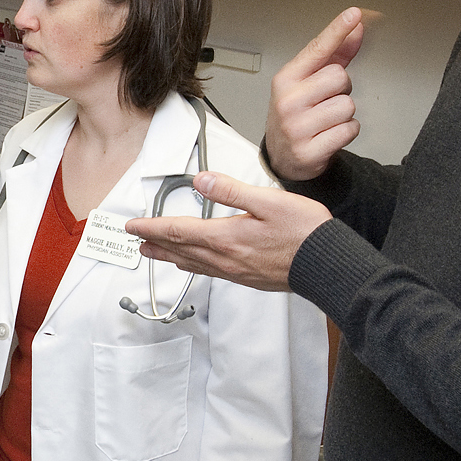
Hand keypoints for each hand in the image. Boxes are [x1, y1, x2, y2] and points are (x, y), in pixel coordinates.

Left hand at [126, 172, 332, 293]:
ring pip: (193, 264)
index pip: (178, 231)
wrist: (328, 266)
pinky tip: (194, 264)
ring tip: (155, 254)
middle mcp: (226, 258)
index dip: (152, 228)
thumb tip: (201, 181)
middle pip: (181, 250)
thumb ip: (232, 191)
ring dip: (171, 257)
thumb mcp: (269, 201)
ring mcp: (236, 272)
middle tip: (136, 242)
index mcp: (227, 237)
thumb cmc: (305, 233)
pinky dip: (194, 266)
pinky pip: (210, 272)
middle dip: (156, 244)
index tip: (133, 226)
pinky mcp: (247, 278)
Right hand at [265, 7, 366, 181]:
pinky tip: (329, 134)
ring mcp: (296, 127)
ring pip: (348, 106)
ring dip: (345, 114)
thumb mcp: (309, 82)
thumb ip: (335, 54)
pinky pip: (349, 130)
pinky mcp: (309, 151)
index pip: (317, 49)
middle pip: (340, 78)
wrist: (282, 156)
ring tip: (326, 120)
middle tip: (326, 101)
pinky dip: (346, 132)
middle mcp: (287, 100)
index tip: (354, 14)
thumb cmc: (297, 112)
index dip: (337, 30)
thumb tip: (355, 28)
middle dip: (342, 89)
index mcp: (286, 79)